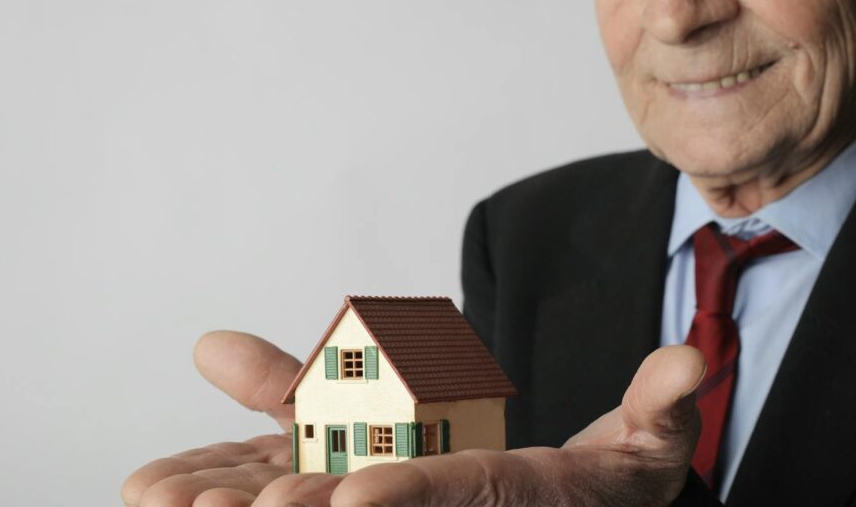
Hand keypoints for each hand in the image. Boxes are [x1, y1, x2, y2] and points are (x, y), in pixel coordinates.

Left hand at [124, 334, 704, 506]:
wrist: (599, 506)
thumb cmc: (622, 477)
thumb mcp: (647, 437)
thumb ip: (665, 399)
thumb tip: (694, 363)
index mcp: (524, 498)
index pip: (469, 500)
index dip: (417, 498)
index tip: (354, 498)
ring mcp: (418, 497)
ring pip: (325, 496)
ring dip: (244, 500)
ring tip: (161, 499)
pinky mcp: (385, 481)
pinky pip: (310, 467)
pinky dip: (243, 473)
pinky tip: (168, 483)